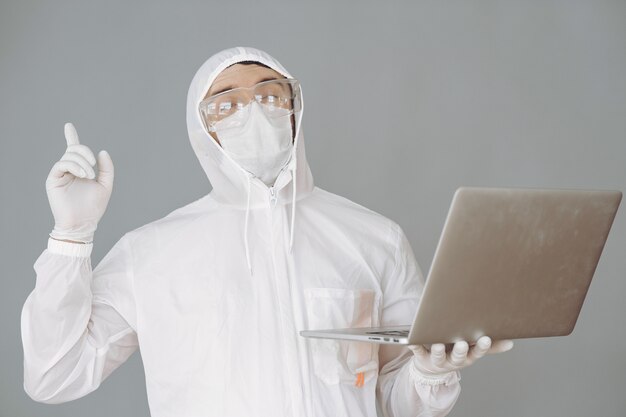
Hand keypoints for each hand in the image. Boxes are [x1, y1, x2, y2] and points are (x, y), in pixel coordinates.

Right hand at [46, 122, 113, 242]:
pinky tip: (83, 174)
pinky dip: (74, 166)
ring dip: (83, 162)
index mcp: (80, 170)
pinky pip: (61, 164)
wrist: (83, 223)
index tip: (68, 125)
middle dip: (86, 152)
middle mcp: (68, 170)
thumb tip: (102, 152)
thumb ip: (107, 169)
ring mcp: (60, 174)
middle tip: (94, 166)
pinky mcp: (53, 179)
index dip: (70, 136)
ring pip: (69, 155)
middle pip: (74, 149)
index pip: (74, 150)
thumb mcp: (105, 185)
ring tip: (90, 175)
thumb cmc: (93, 207)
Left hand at [408, 336, 513, 376]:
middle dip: (460, 350)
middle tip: (462, 343)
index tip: (485, 338)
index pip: (476, 353)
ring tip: (438, 344)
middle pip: (458, 357)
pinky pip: (417, 351)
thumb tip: (510, 342)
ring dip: (439, 350)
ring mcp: (437, 359)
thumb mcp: (472, 350)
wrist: (432, 366)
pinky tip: (412, 341)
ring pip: (439, 356)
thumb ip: (490, 346)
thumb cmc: (455, 352)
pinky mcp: (421, 356)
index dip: (481, 347)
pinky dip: (415, 346)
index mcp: (466, 356)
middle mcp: (453, 360)